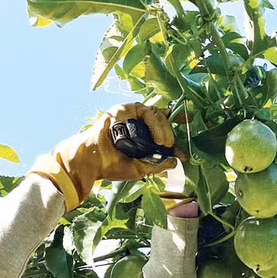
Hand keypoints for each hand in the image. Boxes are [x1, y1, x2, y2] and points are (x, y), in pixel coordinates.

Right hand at [30, 103, 179, 211]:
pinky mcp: (124, 109)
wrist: (92, 161)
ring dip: (164, 128)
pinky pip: (146, 110)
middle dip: (171, 132)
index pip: (162, 133)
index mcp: (140, 138)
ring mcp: (131, 116)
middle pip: (162, 120)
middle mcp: (137, 125)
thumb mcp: (140, 168)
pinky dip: (154, 123)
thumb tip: (176, 162)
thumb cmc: (111, 165)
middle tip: (172, 146)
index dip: (175, 139)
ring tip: (164, 143)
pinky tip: (157, 137)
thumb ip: (158, 164)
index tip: (184, 152)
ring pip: (156, 114)